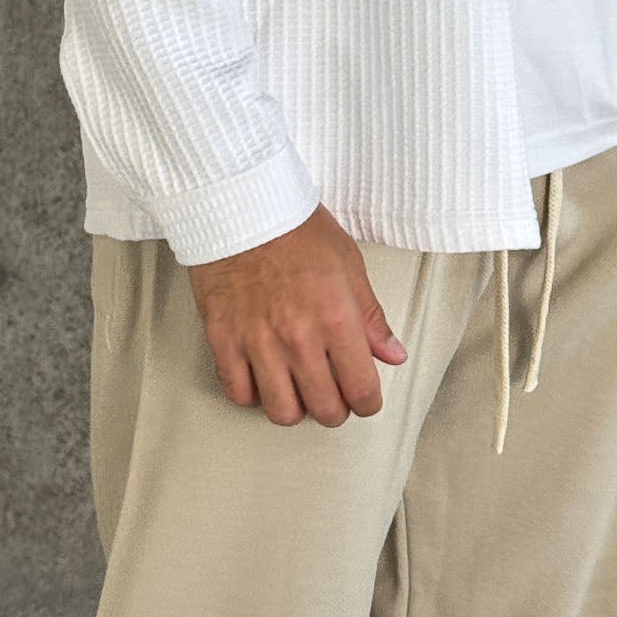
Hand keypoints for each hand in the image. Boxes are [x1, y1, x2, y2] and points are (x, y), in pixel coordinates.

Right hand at [186, 203, 407, 428]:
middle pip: (324, 409)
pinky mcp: (224, 339)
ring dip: (296, 407)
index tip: (365, 397)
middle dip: (336, 409)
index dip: (368, 402)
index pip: (361, 390)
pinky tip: (263, 377)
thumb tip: (392, 354)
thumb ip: (371, 317)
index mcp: (336, 318)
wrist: (243, 205)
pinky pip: (239, 393)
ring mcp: (258, 342)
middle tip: (334, 394)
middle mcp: (298, 337)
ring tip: (298, 389)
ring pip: (282, 412)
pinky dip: (253, 394)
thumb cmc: (296, 227)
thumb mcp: (349, 264)